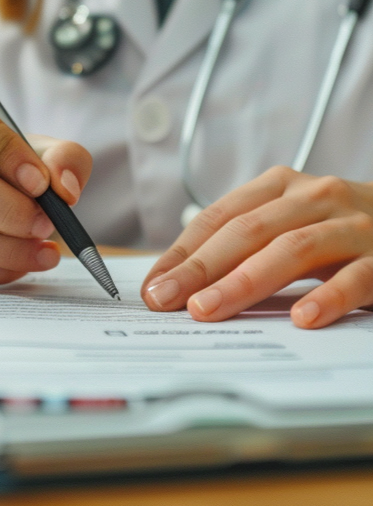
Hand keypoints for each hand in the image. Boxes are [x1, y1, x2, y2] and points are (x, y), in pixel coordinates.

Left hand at [142, 166, 372, 327]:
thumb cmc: (340, 233)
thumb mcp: (289, 226)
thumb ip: (243, 246)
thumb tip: (176, 284)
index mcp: (281, 187)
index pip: (218, 218)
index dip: (181, 252)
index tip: (152, 286)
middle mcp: (316, 197)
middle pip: (247, 231)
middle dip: (200, 268)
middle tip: (166, 300)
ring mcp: (354, 225)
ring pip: (292, 249)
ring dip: (245, 282)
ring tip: (209, 310)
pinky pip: (356, 277)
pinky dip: (327, 297)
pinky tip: (300, 318)